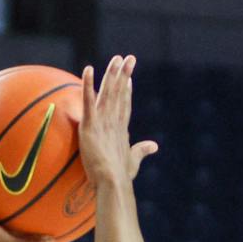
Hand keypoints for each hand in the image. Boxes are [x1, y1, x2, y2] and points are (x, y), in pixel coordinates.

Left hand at [77, 55, 158, 189]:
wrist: (113, 183)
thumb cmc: (121, 176)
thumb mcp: (133, 160)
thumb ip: (142, 150)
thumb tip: (154, 145)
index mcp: (122, 129)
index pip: (125, 104)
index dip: (127, 89)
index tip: (129, 76)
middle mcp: (115, 121)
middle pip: (120, 92)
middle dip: (124, 74)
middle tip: (128, 57)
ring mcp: (103, 121)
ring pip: (108, 92)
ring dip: (112, 73)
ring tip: (117, 58)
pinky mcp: (91, 125)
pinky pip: (88, 101)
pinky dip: (88, 84)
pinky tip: (88, 69)